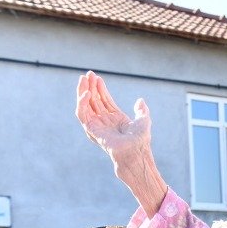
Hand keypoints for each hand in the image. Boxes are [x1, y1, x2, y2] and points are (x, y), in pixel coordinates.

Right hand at [76, 72, 167, 214]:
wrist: (135, 152)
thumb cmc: (140, 141)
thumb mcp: (144, 121)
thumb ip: (141, 111)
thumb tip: (140, 100)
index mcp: (115, 118)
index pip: (104, 100)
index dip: (100, 88)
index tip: (97, 77)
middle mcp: (105, 121)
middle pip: (94, 100)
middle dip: (90, 86)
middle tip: (88, 74)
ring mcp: (97, 125)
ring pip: (86, 105)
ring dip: (83, 92)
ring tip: (84, 79)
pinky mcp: (91, 129)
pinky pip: (82, 114)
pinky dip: (83, 103)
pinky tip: (87, 94)